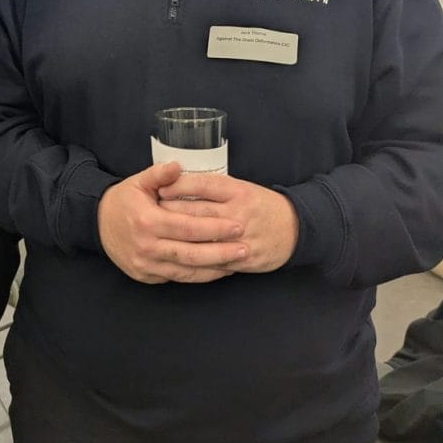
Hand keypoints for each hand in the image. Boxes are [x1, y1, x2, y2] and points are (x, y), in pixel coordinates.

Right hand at [97, 162, 247, 283]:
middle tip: (247, 248)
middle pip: (192, 253)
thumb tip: (178, 166)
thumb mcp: (138, 181)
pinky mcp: (146, 276)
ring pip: (187, 271)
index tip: (238, 226)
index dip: (215, 228)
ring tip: (238, 262)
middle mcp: (147, 246)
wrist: (98, 224)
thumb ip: (159, 173)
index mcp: (147, 221)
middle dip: (222, 252)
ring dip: (215, 268)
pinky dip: (199, 275)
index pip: (188, 227)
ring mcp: (146, 265)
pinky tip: (217, 270)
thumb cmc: (123, 200)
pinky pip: (178, 278)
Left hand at [159, 173, 298, 272]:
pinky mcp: (243, 258)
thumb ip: (211, 187)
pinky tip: (176, 257)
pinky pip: (214, 260)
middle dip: (170, 213)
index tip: (158, 188)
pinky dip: (194, 259)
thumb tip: (176, 181)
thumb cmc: (260, 204)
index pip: (201, 185)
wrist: (294, 228)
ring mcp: (240, 237)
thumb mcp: (239, 187)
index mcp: (236, 190)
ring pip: (202, 238)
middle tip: (148, 213)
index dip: (178, 186)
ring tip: (158, 236)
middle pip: (197, 212)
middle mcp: (237, 212)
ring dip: (178, 238)